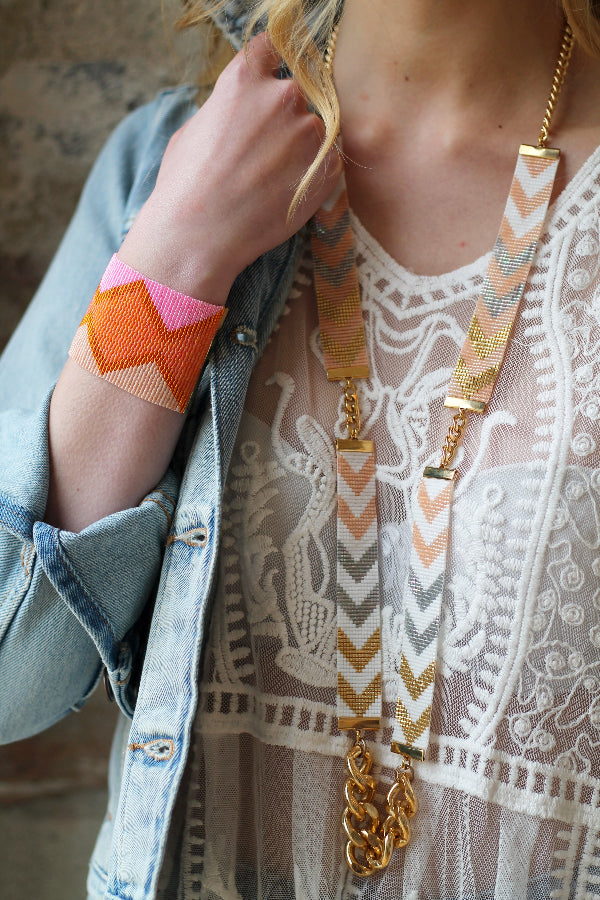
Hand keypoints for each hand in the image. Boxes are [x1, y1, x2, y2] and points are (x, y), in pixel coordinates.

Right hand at [119, 31, 341, 303]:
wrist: (200, 235)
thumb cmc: (185, 185)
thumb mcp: (194, 128)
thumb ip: (228, 108)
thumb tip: (241, 111)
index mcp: (246, 78)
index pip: (272, 49)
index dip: (270, 68)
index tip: (267, 86)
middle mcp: (283, 97)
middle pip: (296, 93)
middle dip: (283, 116)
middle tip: (262, 151)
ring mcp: (309, 133)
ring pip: (314, 129)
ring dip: (299, 148)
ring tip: (270, 179)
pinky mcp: (327, 169)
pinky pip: (328, 161)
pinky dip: (313, 173)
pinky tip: (284, 192)